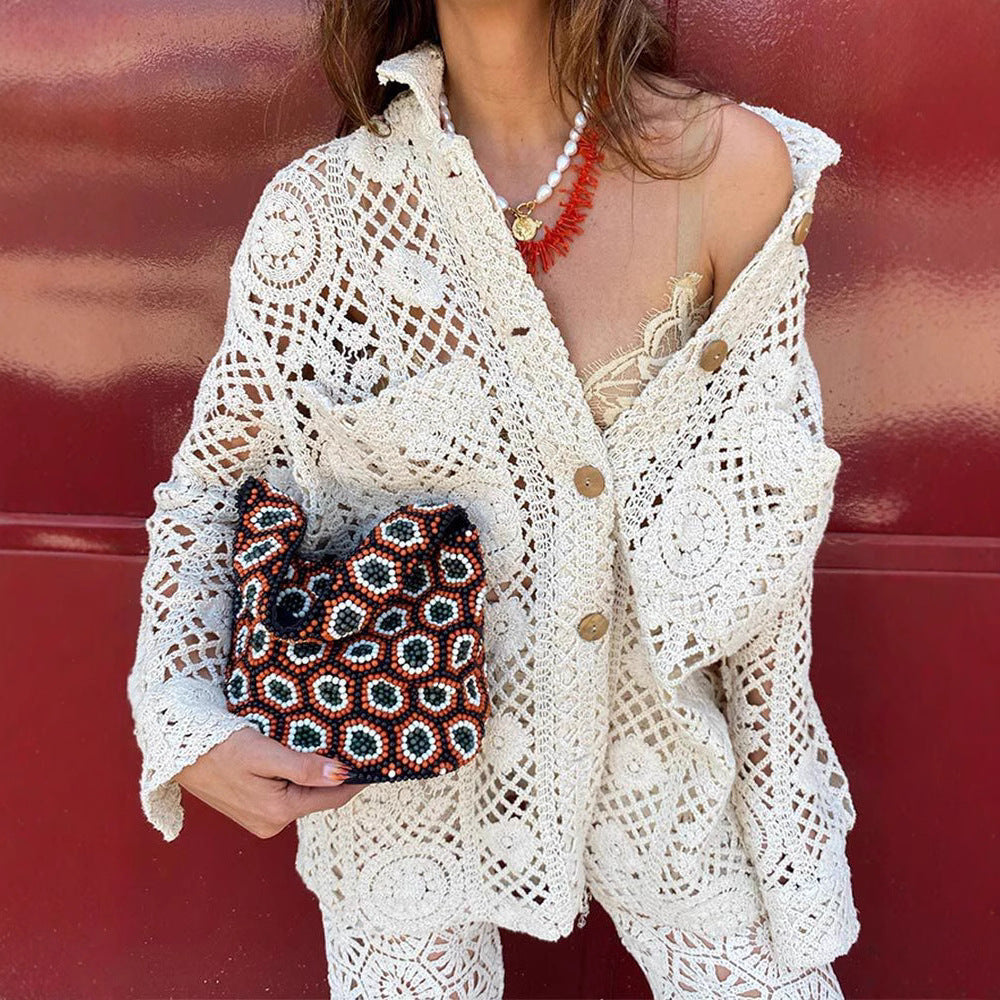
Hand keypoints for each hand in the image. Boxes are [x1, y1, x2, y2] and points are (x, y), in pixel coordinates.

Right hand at [176, 727, 364, 838]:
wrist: (178, 751)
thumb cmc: (220, 747)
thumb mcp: (265, 754)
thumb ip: (304, 767)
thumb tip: (342, 774)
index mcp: (278, 813)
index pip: (332, 797)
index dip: (355, 780)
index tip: (378, 765)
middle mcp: (272, 824)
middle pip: (318, 798)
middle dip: (338, 778)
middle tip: (361, 752)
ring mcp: (261, 821)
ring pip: (303, 797)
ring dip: (318, 779)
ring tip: (338, 753)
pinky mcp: (253, 811)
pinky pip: (287, 796)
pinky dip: (299, 781)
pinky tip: (306, 763)